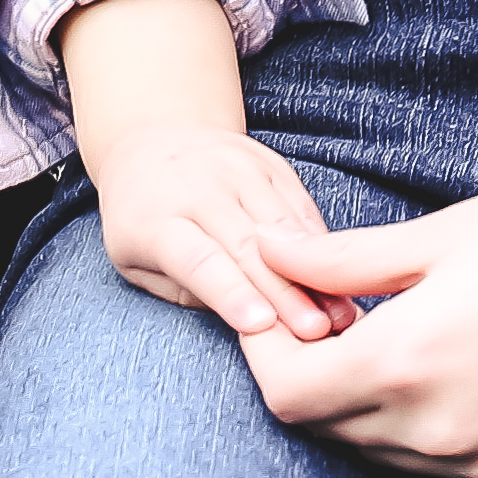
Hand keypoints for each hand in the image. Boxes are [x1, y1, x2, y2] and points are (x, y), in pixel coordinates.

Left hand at [59, 0, 341, 339]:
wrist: (152, 143)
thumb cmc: (143, 222)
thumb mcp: (136, 264)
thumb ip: (185, 292)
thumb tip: (242, 317)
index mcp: (156, 220)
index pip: (199, 260)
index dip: (231, 293)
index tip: (261, 325)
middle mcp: (198, 188)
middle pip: (248, 247)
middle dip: (285, 292)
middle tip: (315, 333)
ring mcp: (237, 170)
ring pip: (282, 227)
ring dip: (315, 273)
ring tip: (341, 314)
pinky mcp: (269, 164)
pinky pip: (300, 208)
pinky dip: (321, 247)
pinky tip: (341, 281)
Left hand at [236, 134, 477, 477]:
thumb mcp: (443, 236)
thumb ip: (345, 263)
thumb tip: (267, 254)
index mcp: (409, 363)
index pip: (286, 394)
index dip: (267, 354)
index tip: (280, 309)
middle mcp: (441, 431)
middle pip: (326, 427)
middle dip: (312, 374)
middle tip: (330, 314)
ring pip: (381, 450)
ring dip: (366, 403)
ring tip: (393, 333)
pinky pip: (441, 461)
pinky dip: (422, 423)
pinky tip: (452, 364)